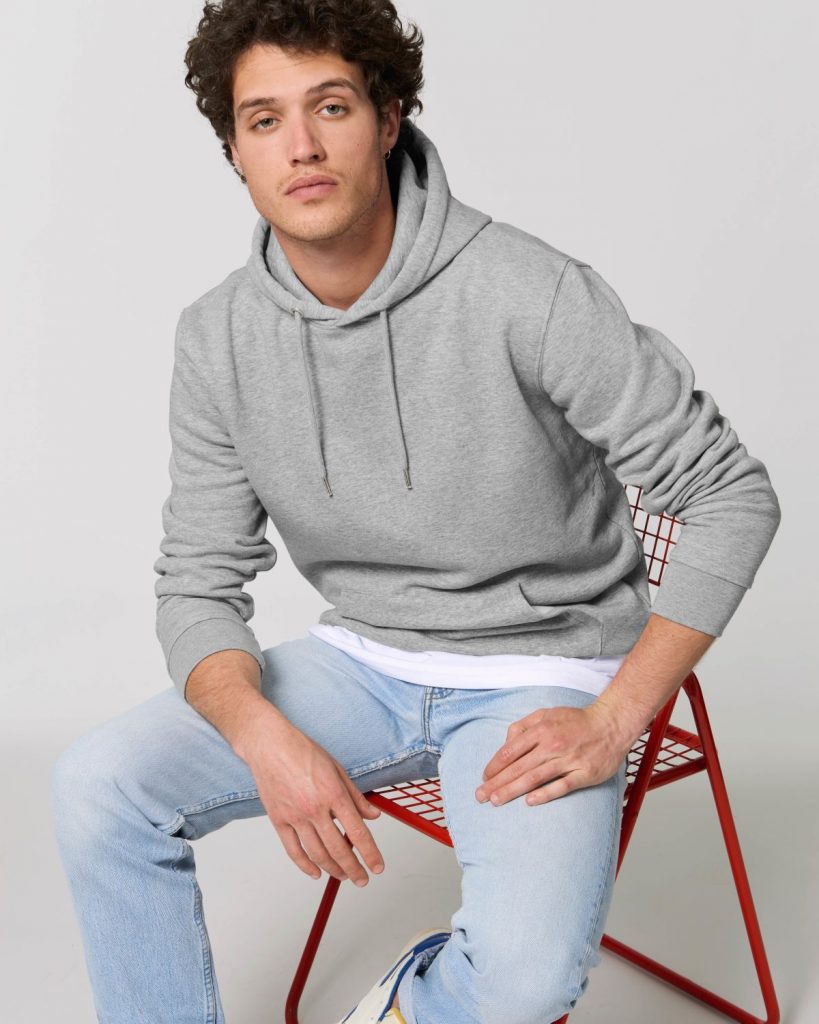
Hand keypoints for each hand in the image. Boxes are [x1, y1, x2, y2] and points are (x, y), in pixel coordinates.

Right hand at [243, 717, 384, 885]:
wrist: (269, 745)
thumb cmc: (303, 752)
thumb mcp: (337, 769)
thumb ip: (356, 796)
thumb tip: (373, 816)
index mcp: (333, 794)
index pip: (357, 832)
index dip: (370, 854)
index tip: (377, 866)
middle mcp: (315, 809)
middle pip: (338, 849)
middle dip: (353, 868)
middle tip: (362, 878)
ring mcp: (295, 817)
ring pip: (317, 854)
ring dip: (333, 869)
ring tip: (343, 875)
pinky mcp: (278, 821)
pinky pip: (293, 851)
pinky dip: (305, 866)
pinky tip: (316, 872)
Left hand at [474, 702, 629, 806]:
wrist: (611, 724)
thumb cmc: (576, 721)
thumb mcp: (546, 714)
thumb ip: (524, 726)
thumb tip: (507, 742)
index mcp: (541, 730)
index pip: (511, 751)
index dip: (495, 766)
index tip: (484, 778)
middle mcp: (552, 745)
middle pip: (518, 767)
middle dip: (497, 782)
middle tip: (481, 796)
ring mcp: (568, 760)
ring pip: (535, 777)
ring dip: (513, 790)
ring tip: (496, 800)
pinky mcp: (584, 773)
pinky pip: (562, 786)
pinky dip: (545, 794)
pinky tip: (529, 802)